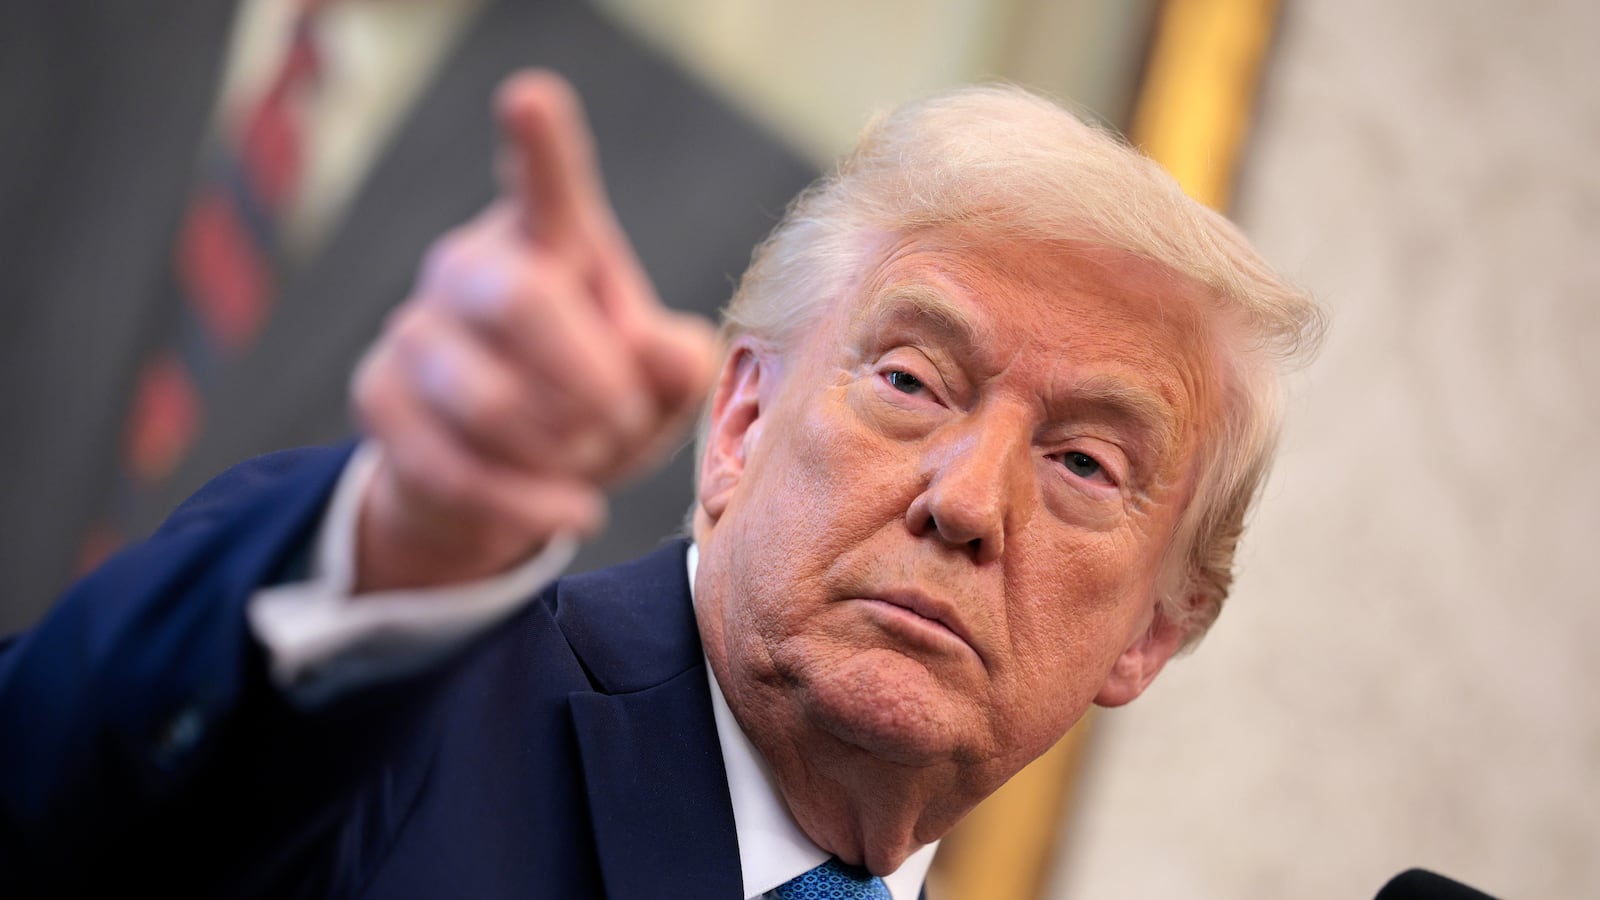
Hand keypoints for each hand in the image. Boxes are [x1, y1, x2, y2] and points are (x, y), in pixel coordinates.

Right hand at [350, 71, 716, 592]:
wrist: (505, 480)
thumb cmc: (595, 405)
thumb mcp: (658, 387)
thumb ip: (678, 363)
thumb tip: (663, 353)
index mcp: (549, 238)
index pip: (544, 184)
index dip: (539, 145)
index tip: (530, 99)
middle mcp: (471, 265)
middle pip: (519, 302)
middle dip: (588, 380)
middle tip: (619, 417)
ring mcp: (414, 328)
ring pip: (484, 397)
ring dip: (557, 446)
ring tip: (588, 457)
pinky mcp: (379, 398)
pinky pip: (455, 464)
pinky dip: (527, 503)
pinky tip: (570, 511)